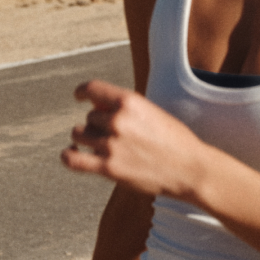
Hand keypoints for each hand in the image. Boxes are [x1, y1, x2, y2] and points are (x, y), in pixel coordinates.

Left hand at [61, 80, 209, 197]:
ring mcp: (111, 145)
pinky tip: (71, 153)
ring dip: (86, 138)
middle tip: (114, 135)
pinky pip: (73, 159)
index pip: (92, 89)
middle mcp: (118, 121)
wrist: (191, 170)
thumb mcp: (152, 113)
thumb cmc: (175, 141)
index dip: (82, 92)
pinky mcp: (108, 168)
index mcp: (130, 102)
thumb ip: (124, 108)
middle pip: (89, 117)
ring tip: (99, 145)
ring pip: (80, 135)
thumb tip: (95, 107)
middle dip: (98, 125)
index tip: (79, 96)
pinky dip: (68, 155)